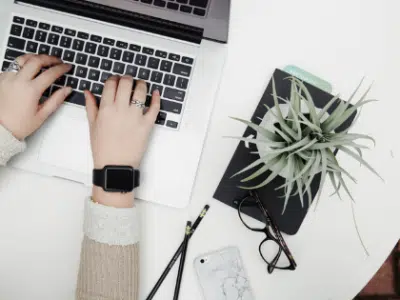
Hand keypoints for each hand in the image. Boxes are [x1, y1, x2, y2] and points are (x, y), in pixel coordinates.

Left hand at [0, 54, 71, 139]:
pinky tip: (27, 68)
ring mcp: (7, 78)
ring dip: (34, 57)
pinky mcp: (0, 79)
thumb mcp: (42, 115)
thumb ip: (56, 100)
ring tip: (42, 59)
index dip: (61, 68)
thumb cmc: (18, 125)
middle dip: (50, 58)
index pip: (50, 73)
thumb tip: (67, 90)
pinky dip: (22, 64)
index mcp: (31, 90)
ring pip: (22, 59)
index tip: (67, 67)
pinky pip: (12, 66)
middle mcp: (18, 81)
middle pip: (36, 60)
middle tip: (57, 60)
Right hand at [84, 76, 159, 206]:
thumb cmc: (103, 148)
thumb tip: (88, 92)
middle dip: (127, 78)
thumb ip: (91, 106)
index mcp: (106, 109)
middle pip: (126, 83)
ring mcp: (135, 117)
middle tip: (128, 80)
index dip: (114, 78)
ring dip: (142, 84)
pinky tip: (156, 93)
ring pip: (141, 91)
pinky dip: (156, 99)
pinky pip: (154, 108)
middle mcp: (121, 110)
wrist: (115, 165)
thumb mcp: (92, 126)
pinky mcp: (147, 125)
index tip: (116, 80)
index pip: (111, 84)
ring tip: (141, 84)